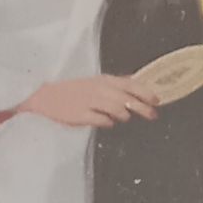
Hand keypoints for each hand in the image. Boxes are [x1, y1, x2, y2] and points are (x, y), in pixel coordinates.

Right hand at [18, 74, 159, 130]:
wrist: (45, 96)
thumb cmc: (73, 90)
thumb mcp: (95, 81)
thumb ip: (116, 84)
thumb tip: (137, 83)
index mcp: (103, 80)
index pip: (130, 84)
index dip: (145, 92)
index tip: (157, 100)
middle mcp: (99, 89)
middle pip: (127, 98)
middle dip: (143, 107)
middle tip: (152, 115)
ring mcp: (89, 101)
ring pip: (117, 109)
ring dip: (124, 115)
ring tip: (123, 118)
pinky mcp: (80, 115)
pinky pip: (101, 120)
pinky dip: (107, 122)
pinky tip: (107, 123)